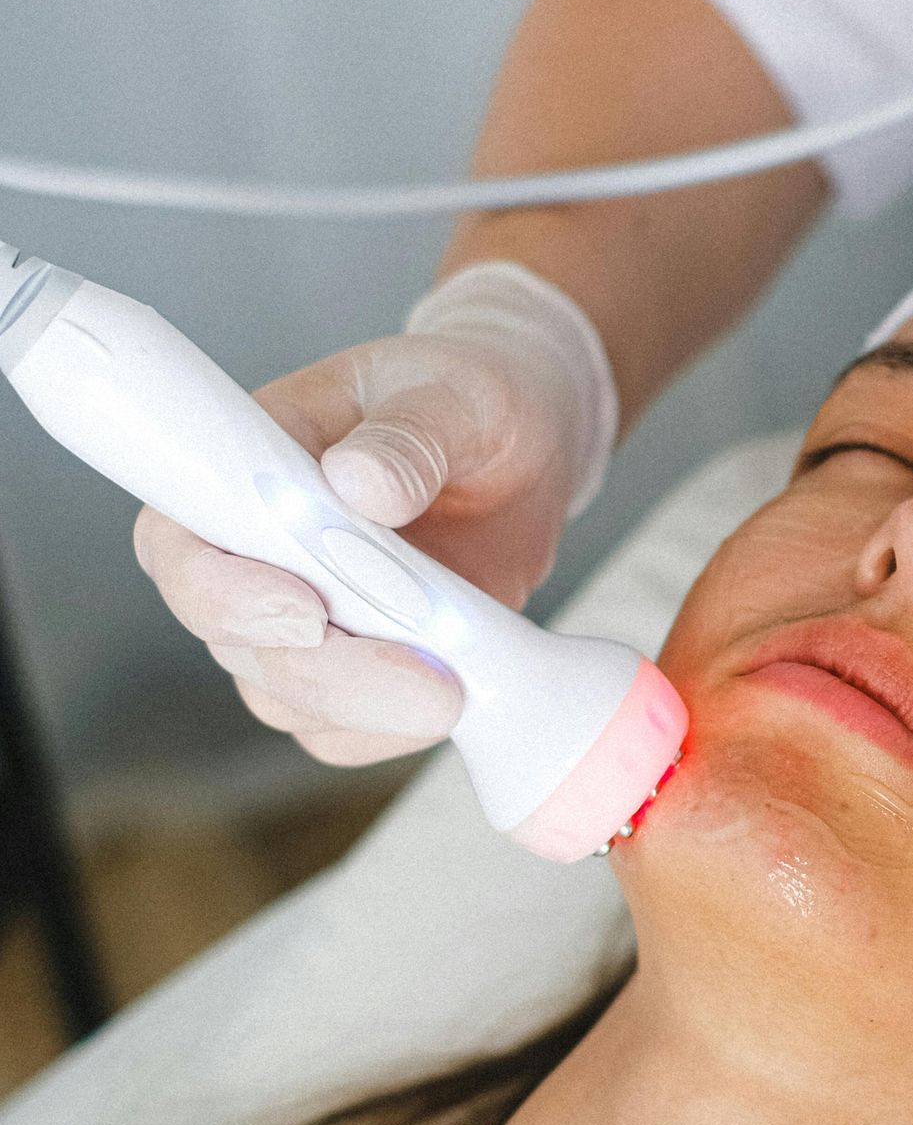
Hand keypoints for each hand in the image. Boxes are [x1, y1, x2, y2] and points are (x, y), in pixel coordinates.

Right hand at [133, 263, 618, 764]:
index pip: (177, 543)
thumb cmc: (465, 402)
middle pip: (235, 644)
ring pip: (287, 700)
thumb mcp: (453, 394)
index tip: (303, 607)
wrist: (522, 451)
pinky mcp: (352, 668)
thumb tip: (359, 484)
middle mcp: (252, 555)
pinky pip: (344, 731)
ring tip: (459, 682)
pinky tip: (459, 694)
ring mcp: (299, 620)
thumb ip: (409, 435)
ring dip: (370, 707)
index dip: (219, 591)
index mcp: (245, 469)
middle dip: (327, 673)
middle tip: (427, 681)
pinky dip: (397, 728)